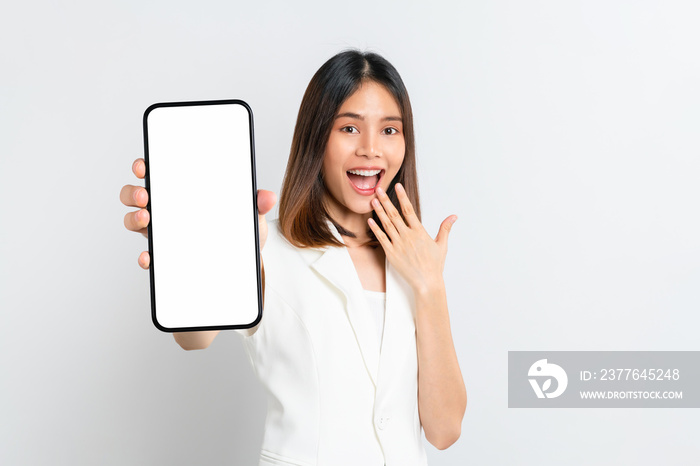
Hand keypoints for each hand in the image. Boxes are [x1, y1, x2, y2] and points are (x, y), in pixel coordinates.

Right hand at [120, 157, 276, 269]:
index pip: (158, 173)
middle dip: (134, 191)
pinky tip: (150, 257)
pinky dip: (145, 257)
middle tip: (146, 194)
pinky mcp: (164, 258)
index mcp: (184, 194)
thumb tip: (267, 196)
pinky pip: (148, 256)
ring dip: (134, 217)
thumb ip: (257, 205)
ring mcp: (162, 234)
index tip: (143, 165)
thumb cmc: (237, 236)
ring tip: (148, 218)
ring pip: (134, 221)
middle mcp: (167, 211)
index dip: (145, 166)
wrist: (240, 269)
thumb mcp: (250, 218)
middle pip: (137, 195)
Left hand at [367, 183, 456, 293]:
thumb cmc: (434, 265)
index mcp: (419, 232)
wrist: (426, 282)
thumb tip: (453, 216)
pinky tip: (370, 221)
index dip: (402, 197)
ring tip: (373, 201)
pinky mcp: (391, 254)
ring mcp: (398, 245)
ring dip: (379, 212)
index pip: (409, 210)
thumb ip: (445, 228)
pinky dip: (376, 229)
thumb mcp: (441, 245)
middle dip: (385, 200)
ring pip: (386, 225)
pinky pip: (381, 239)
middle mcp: (407, 236)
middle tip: (378, 189)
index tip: (397, 186)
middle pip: (394, 214)